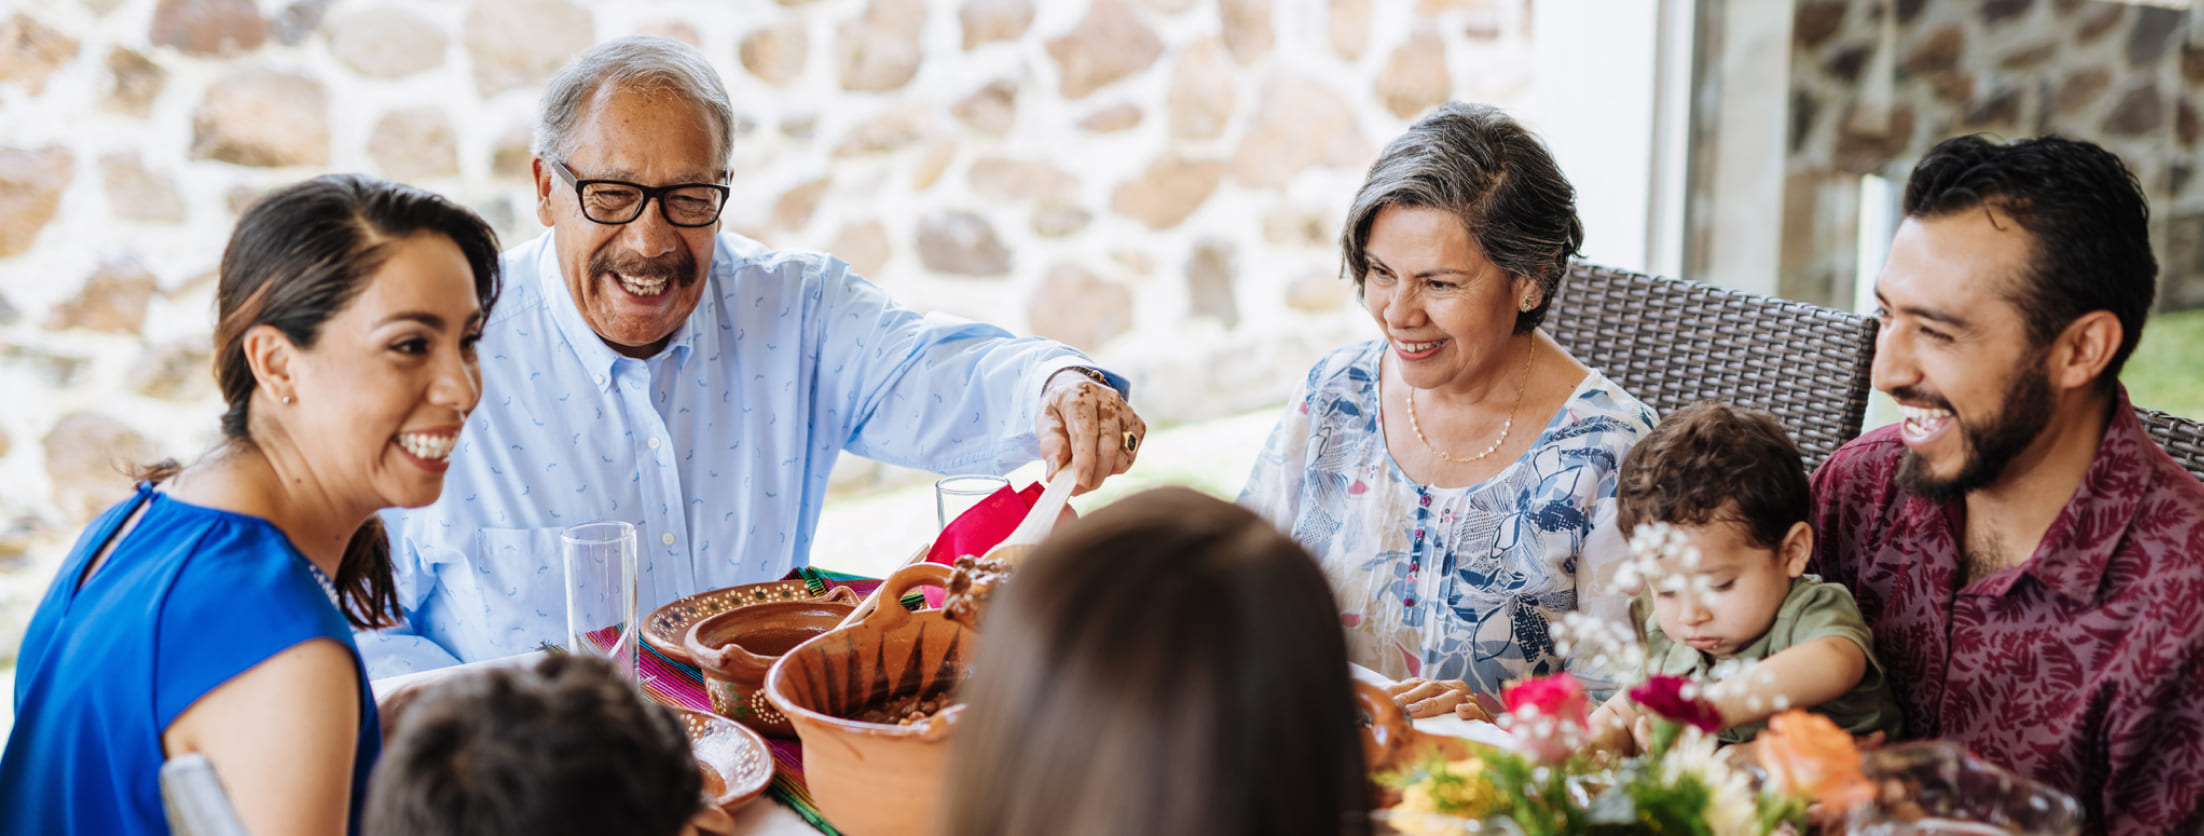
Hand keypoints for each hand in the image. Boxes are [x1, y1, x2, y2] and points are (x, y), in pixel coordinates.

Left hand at [1037, 369, 1144, 494]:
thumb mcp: (1045, 421)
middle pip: (1108, 445)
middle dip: (1094, 473)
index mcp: (1082, 394)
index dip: (1084, 457)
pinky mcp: (1138, 426)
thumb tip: (1055, 473)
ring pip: (1122, 455)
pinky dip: (1113, 468)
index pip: (1086, 428)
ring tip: (1084, 473)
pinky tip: (1098, 463)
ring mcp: (1127, 412)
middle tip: (1077, 489)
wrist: (1078, 394)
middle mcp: (1109, 399)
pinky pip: (1129, 459)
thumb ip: (1050, 445)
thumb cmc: (1060, 411)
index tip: (1080, 481)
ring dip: (1102, 473)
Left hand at [1385, 678, 1491, 720]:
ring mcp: (1470, 700)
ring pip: (1451, 698)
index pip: (1418, 684)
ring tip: (1414, 711)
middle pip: (1430, 688)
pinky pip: (1477, 711)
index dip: (1400, 690)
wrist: (1489, 728)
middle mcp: (1455, 689)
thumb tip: (1388, 703)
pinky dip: (1469, 711)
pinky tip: (1461, 712)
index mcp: (1442, 686)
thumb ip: (1416, 705)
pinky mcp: (1484, 714)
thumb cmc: (1456, 719)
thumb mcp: (1435, 710)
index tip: (1382, 697)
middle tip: (1393, 705)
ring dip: (1431, 705)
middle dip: (1410, 697)